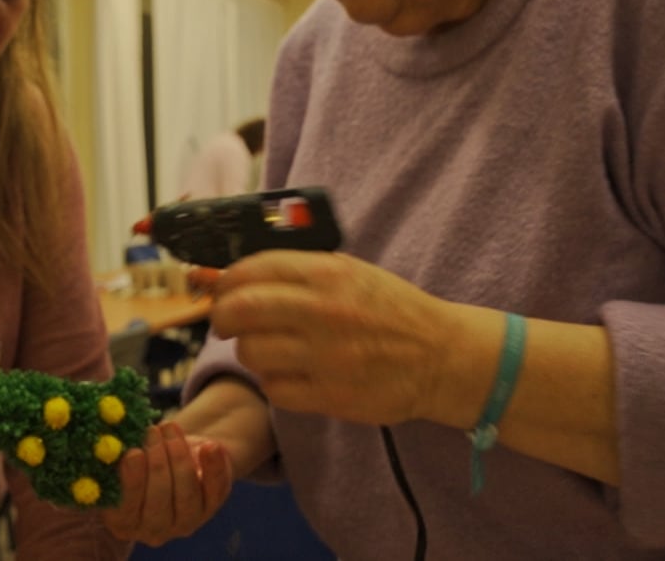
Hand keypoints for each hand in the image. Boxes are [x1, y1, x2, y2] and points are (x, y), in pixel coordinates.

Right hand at [101, 421, 231, 545]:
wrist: (168, 458)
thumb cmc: (135, 459)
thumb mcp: (120, 460)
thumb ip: (116, 457)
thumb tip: (116, 447)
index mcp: (123, 522)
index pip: (126, 508)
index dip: (132, 481)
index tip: (134, 453)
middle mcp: (153, 530)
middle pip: (159, 500)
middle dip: (157, 462)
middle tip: (152, 432)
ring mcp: (185, 522)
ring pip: (187, 494)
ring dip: (179, 457)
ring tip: (170, 428)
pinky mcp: (210, 508)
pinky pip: (216, 490)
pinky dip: (214, 466)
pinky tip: (209, 446)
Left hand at [210, 250, 455, 426]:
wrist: (441, 356)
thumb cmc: (389, 310)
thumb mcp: (348, 273)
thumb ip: (294, 272)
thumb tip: (227, 275)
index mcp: (327, 274)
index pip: (251, 269)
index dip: (226, 281)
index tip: (224, 291)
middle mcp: (323, 311)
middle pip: (240, 310)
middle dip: (223, 317)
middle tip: (229, 324)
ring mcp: (326, 355)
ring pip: (252, 353)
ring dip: (251, 353)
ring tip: (271, 351)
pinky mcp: (331, 395)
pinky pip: (274, 389)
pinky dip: (274, 384)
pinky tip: (291, 376)